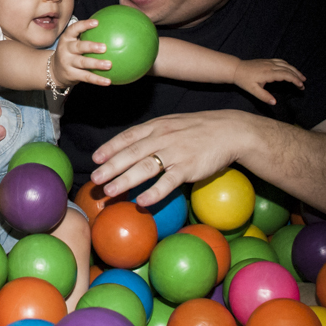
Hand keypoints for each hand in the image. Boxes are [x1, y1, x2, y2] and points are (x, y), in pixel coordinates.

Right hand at [52, 19, 112, 87]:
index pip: (74, 29)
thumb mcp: (73, 42)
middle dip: (91, 46)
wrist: (54, 70)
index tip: (96, 22)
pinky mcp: (71, 75)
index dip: (84, 25)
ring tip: (109, 65)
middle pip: (78, 47)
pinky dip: (98, 80)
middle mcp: (65, 50)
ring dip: (97, 64)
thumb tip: (110, 28)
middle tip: (104, 47)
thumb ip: (86, 35)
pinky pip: (86, 77)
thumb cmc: (70, 52)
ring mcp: (67, 63)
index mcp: (67, 39)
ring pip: (83, 63)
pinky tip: (108, 81)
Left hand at [89, 109, 266, 205]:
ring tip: (110, 190)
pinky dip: (154, 192)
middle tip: (95, 179)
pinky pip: (168, 182)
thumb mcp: (173, 125)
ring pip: (145, 167)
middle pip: (131, 153)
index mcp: (157, 126)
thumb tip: (133, 149)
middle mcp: (162, 138)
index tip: (95, 158)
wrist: (230, 130)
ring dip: (125, 179)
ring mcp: (176, 152)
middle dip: (111, 166)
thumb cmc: (199, 129)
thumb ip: (153, 135)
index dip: (110, 147)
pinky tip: (142, 201)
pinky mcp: (189, 167)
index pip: (128, 137)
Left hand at [233, 58, 305, 104]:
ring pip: (286, 64)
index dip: (294, 80)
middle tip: (304, 84)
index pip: (285, 75)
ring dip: (294, 70)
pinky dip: (288, 65)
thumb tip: (274, 102)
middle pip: (288, 69)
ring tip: (301, 77)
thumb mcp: (253, 90)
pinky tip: (291, 69)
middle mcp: (270, 66)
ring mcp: (269, 62)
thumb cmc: (244, 80)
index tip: (301, 86)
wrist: (236, 69)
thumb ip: (264, 96)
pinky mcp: (267, 60)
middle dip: (297, 76)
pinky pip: (281, 61)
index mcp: (268, 73)